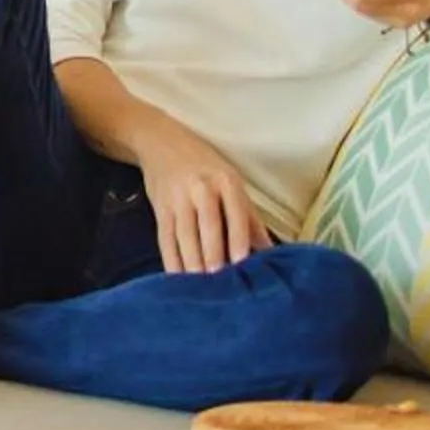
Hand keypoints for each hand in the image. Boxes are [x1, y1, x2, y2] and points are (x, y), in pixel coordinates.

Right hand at [130, 119, 271, 273]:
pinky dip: (171, 261)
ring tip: (200, 287)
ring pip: (184, 237)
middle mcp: (201, 188)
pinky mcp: (160, 208)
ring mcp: (177, 198)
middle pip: (207, 227)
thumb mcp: (231, 182)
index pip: (234, 212)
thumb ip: (249, 218)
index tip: (240, 264)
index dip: (237, 239)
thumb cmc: (205, 167)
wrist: (160, 142)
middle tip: (219, 284)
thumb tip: (270, 253)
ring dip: (192, 264)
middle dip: (212, 256)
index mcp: (225, 181)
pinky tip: (177, 278)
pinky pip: (165, 239)